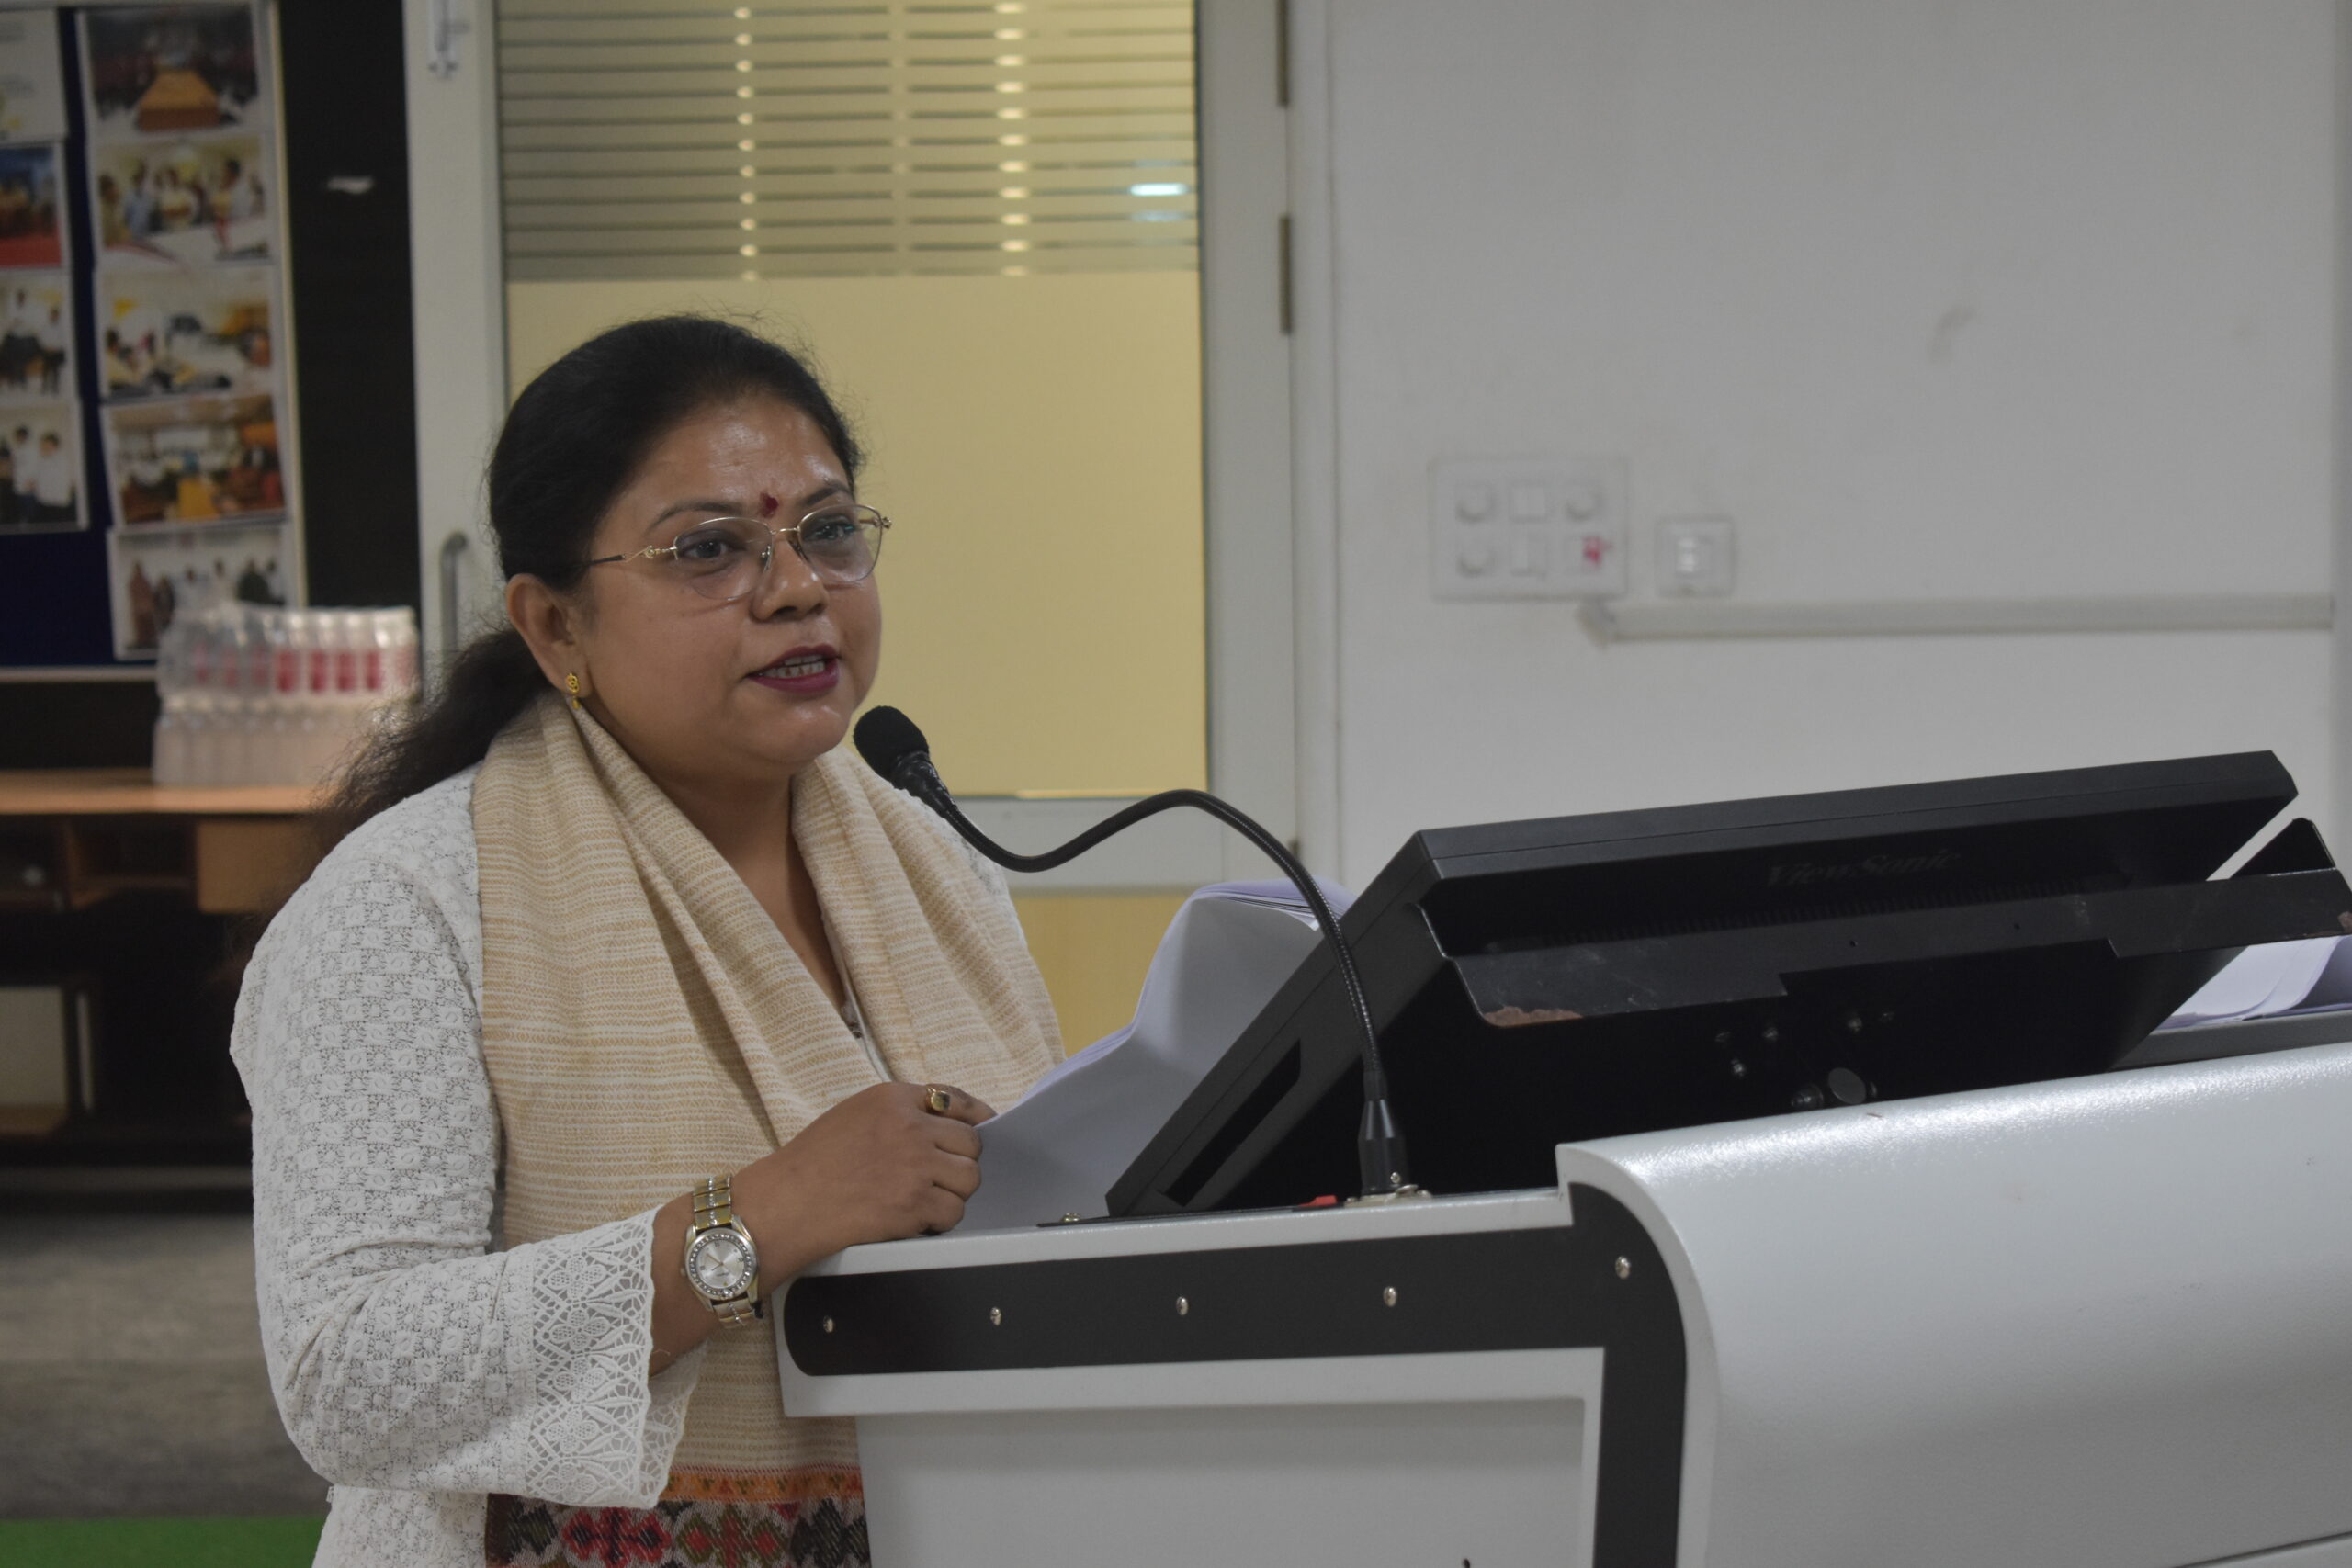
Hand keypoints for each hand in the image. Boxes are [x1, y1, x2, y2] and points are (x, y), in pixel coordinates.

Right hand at [736, 1081, 996, 1285]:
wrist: (784, 1203)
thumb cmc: (810, 1164)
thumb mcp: (853, 1115)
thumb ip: (898, 1113)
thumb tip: (942, 1124)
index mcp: (893, 1098)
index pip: (958, 1102)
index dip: (976, 1120)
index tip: (981, 1130)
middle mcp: (910, 1126)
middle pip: (971, 1143)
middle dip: (959, 1162)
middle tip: (939, 1178)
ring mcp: (914, 1165)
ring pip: (969, 1179)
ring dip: (953, 1193)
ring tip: (924, 1200)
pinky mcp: (913, 1203)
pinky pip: (953, 1212)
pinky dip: (940, 1221)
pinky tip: (916, 1220)